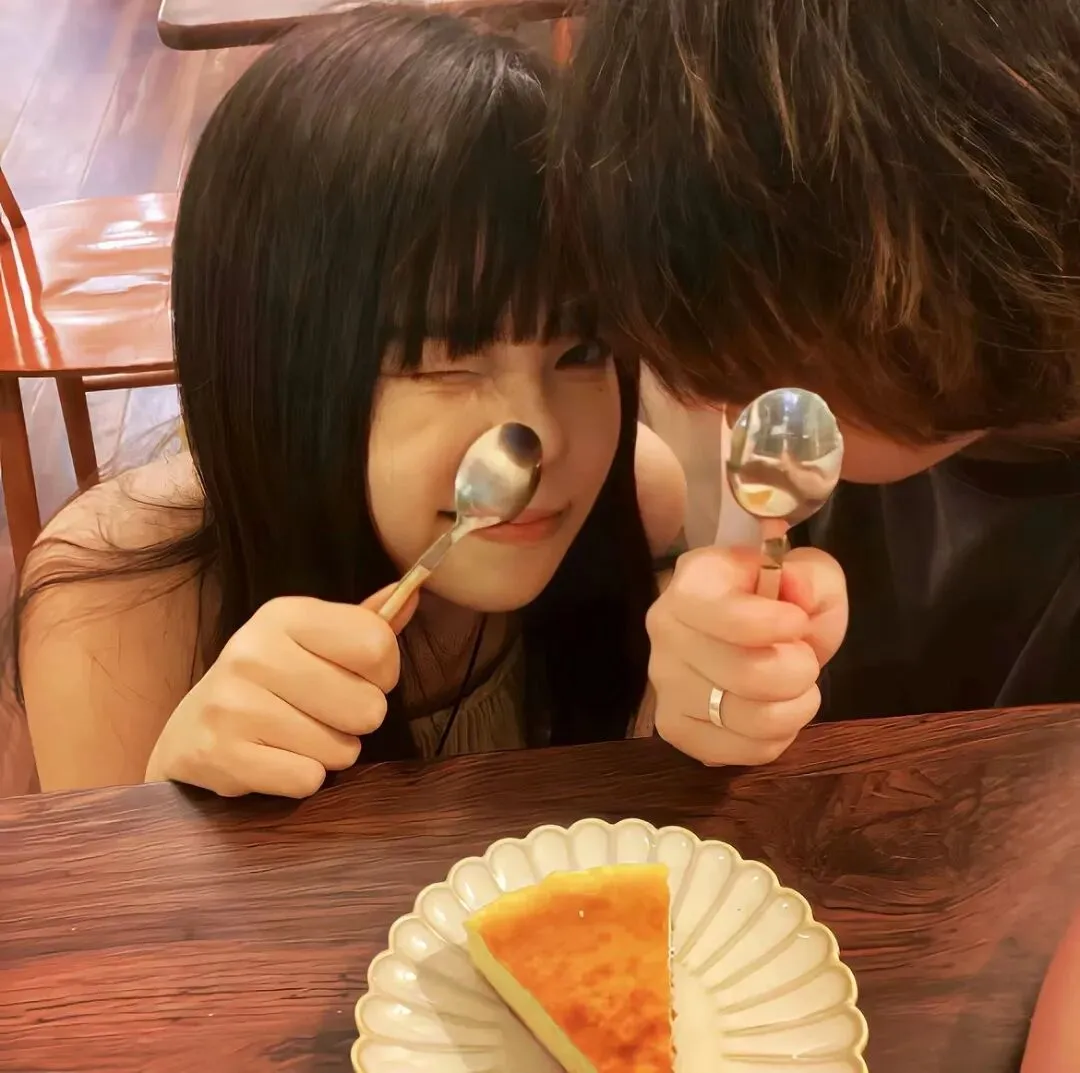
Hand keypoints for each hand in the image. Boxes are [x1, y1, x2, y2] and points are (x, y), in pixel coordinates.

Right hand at [145, 584, 417, 797]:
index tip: (359, 679)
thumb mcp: (311, 640)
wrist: (190, 729)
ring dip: (330, 753)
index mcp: (284, 614)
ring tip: (298, 737)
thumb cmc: (269, 681)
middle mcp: (254, 651)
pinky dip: (301, 779)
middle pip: (367, 706)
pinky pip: (306, 780)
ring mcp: (231, 703)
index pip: (378, 645)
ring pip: (340, 749)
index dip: (384, 674)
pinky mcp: (219, 754)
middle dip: (358, 721)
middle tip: (325, 715)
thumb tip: (412, 591)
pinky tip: (276, 759)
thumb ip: (365, 622)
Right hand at [647, 545, 846, 765]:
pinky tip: (772, 712)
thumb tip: (798, 599)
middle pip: (747, 676)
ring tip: (794, 689)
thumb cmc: (777, 600)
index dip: (775, 627)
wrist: (747, 629)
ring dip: (794, 708)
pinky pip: (741, 751)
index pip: (729, 617)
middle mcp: (666, 630)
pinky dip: (774, 739)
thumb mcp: (808, 573)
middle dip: (799, 671)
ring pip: (750, 720)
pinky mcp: (673, 726)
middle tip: (804, 658)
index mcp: (694, 582)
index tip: (798, 622)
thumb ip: (812, 578)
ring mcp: (664, 683)